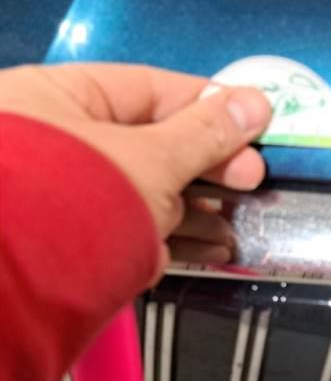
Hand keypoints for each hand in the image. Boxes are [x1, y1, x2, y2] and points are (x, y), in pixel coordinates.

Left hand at [0, 63, 270, 271]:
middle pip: (153, 142)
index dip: (209, 106)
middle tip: (251, 178)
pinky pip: (134, 227)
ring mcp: (64, 194)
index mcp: (58, 97)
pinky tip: (216, 247)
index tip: (254, 123)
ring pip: (147, 190)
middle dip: (210, 165)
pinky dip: (175, 237)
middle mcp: (56, 141)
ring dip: (200, 208)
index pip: (150, 89)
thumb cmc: (76, 197)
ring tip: (240, 221)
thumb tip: (257, 104)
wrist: (15, 292)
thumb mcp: (153, 159)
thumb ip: (207, 132)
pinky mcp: (75, 240)